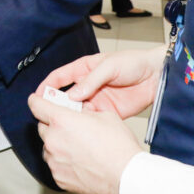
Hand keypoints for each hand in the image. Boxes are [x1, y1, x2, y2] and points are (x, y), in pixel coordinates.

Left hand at [28, 93, 141, 193]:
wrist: (126, 178)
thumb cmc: (119, 148)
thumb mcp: (105, 116)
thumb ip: (86, 111)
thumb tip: (81, 111)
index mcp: (62, 120)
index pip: (36, 105)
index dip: (36, 100)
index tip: (37, 100)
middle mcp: (53, 140)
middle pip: (42, 126)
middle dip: (52, 124)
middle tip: (68, 126)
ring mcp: (54, 161)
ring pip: (48, 146)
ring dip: (57, 143)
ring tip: (76, 146)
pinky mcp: (58, 178)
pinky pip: (55, 164)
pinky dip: (62, 161)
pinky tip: (79, 161)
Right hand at [36, 47, 165, 118]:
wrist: (157, 76)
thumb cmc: (133, 63)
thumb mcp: (109, 66)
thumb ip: (91, 81)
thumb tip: (72, 95)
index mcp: (83, 69)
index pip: (59, 78)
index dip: (46, 86)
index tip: (37, 97)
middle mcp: (87, 86)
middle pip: (65, 97)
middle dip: (56, 106)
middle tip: (49, 116)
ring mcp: (97, 100)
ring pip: (77, 111)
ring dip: (71, 117)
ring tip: (64, 125)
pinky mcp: (107, 112)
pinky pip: (92, 120)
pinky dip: (86, 125)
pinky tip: (81, 130)